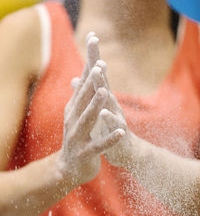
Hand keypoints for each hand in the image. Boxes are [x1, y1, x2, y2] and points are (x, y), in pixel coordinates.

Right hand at [57, 33, 124, 186]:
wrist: (69, 168)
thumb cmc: (78, 138)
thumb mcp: (78, 116)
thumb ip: (80, 98)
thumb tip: (78, 77)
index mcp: (73, 110)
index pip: (82, 86)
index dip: (89, 68)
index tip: (95, 47)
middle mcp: (72, 120)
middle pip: (83, 99)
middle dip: (91, 82)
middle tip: (100, 65)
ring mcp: (77, 137)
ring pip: (87, 120)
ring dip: (95, 106)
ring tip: (105, 92)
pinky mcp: (84, 153)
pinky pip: (98, 146)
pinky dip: (109, 138)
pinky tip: (120, 132)